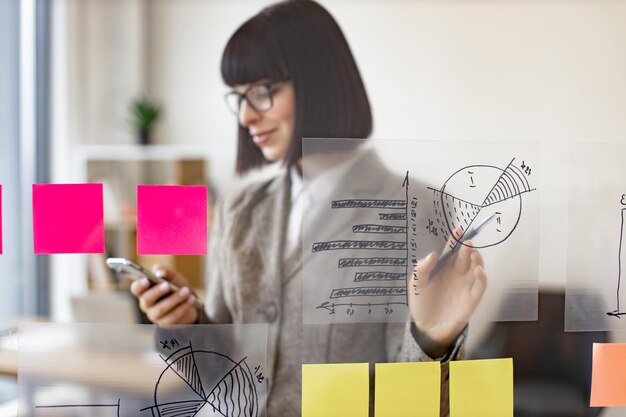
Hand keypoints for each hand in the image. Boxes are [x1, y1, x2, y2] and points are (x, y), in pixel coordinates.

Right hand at [129, 265, 197, 324]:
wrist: (189, 302)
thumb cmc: (176, 286)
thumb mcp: (173, 277)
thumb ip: (165, 272)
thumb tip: (159, 272)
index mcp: (144, 290)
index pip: (136, 288)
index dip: (139, 285)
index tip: (146, 279)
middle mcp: (146, 304)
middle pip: (147, 299)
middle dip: (157, 292)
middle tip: (167, 285)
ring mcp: (155, 315)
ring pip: (161, 309)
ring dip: (174, 299)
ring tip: (186, 291)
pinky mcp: (165, 323)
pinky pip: (173, 317)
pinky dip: (183, 307)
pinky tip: (191, 299)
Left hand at [408, 230, 486, 356]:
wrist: (427, 328)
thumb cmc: (421, 304)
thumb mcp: (416, 284)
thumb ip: (422, 269)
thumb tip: (433, 254)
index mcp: (443, 268)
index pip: (451, 250)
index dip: (455, 240)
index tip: (458, 229)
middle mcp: (456, 274)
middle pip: (465, 256)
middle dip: (467, 247)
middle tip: (467, 241)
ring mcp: (465, 285)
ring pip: (476, 268)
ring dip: (477, 259)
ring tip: (473, 253)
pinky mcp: (472, 299)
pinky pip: (480, 286)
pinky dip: (482, 277)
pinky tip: (477, 271)